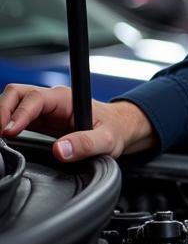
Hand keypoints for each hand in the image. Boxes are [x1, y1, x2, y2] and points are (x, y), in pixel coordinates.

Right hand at [0, 84, 155, 161]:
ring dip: (1, 116)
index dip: (19, 113)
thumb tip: (60, 150)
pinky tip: (2, 139)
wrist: (120, 129)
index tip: (9, 131)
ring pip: (12, 103)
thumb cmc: (116, 129)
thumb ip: (86, 144)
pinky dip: (4, 125)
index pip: (35, 98)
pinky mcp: (38, 121)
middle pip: (16, 94)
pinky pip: (14, 118)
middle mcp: (51, 100)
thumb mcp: (107, 140)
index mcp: (66, 98)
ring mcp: (42, 110)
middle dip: (2, 111)